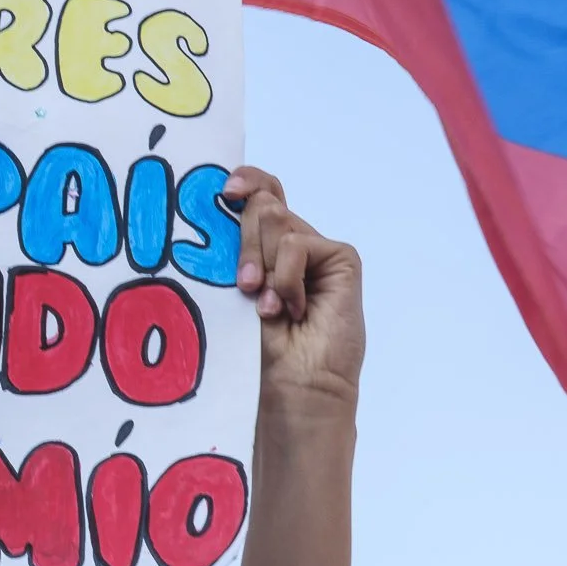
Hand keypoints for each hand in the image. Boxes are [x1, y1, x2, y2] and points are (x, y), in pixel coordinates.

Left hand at [225, 168, 362, 405]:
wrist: (292, 385)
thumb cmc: (258, 347)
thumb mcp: (234, 288)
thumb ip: (236, 246)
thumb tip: (226, 200)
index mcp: (266, 246)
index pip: (260, 191)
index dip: (246, 180)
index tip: (226, 192)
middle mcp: (293, 243)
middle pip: (262, 204)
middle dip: (244, 243)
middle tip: (245, 286)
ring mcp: (317, 250)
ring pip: (276, 219)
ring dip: (262, 265)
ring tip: (267, 306)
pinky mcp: (341, 259)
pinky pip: (297, 245)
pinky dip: (286, 278)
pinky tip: (292, 308)